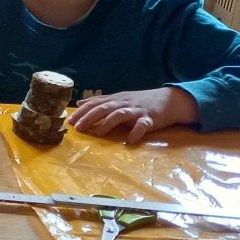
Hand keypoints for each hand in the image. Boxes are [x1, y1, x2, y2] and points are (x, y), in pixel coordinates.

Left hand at [68, 87, 198, 143]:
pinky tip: (129, 141)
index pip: (95, 103)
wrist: (169, 100)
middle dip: (89, 117)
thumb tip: (79, 103)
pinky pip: (142, 125)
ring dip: (107, 124)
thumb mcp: (119, 98)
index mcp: (115, 99)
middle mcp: (124, 103)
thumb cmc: (140, 101)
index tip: (70, 121)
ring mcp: (137, 110)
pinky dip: (136, 132)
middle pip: (104, 108)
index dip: (82, 111)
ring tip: (97, 133)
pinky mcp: (150, 119)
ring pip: (119, 114)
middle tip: (77, 127)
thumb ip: (100, 101)